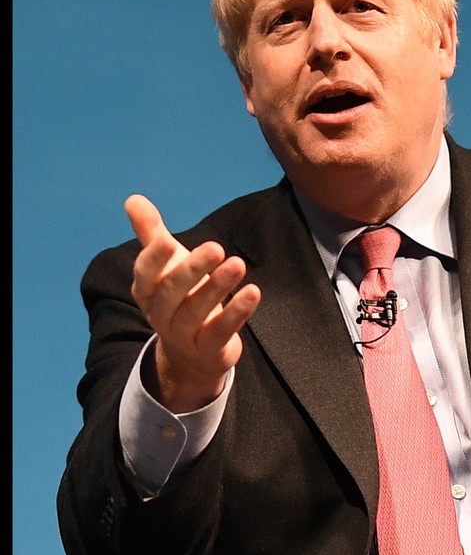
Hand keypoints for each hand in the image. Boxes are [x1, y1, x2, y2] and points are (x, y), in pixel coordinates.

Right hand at [125, 194, 260, 411]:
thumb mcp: (167, 267)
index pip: (145, 275)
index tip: (168, 241)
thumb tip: (133, 198)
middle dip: (194, 269)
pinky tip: (253, 292)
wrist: (191, 356)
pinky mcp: (209, 349)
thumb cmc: (179, 298)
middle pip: (173, 291)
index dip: (154, 259)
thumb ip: (152, 234)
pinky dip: (237, 312)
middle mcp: (161, 314)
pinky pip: (222, 331)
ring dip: (218, 287)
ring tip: (238, 264)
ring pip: (197, 311)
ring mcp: (184, 335)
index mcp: (147, 291)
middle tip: (217, 247)